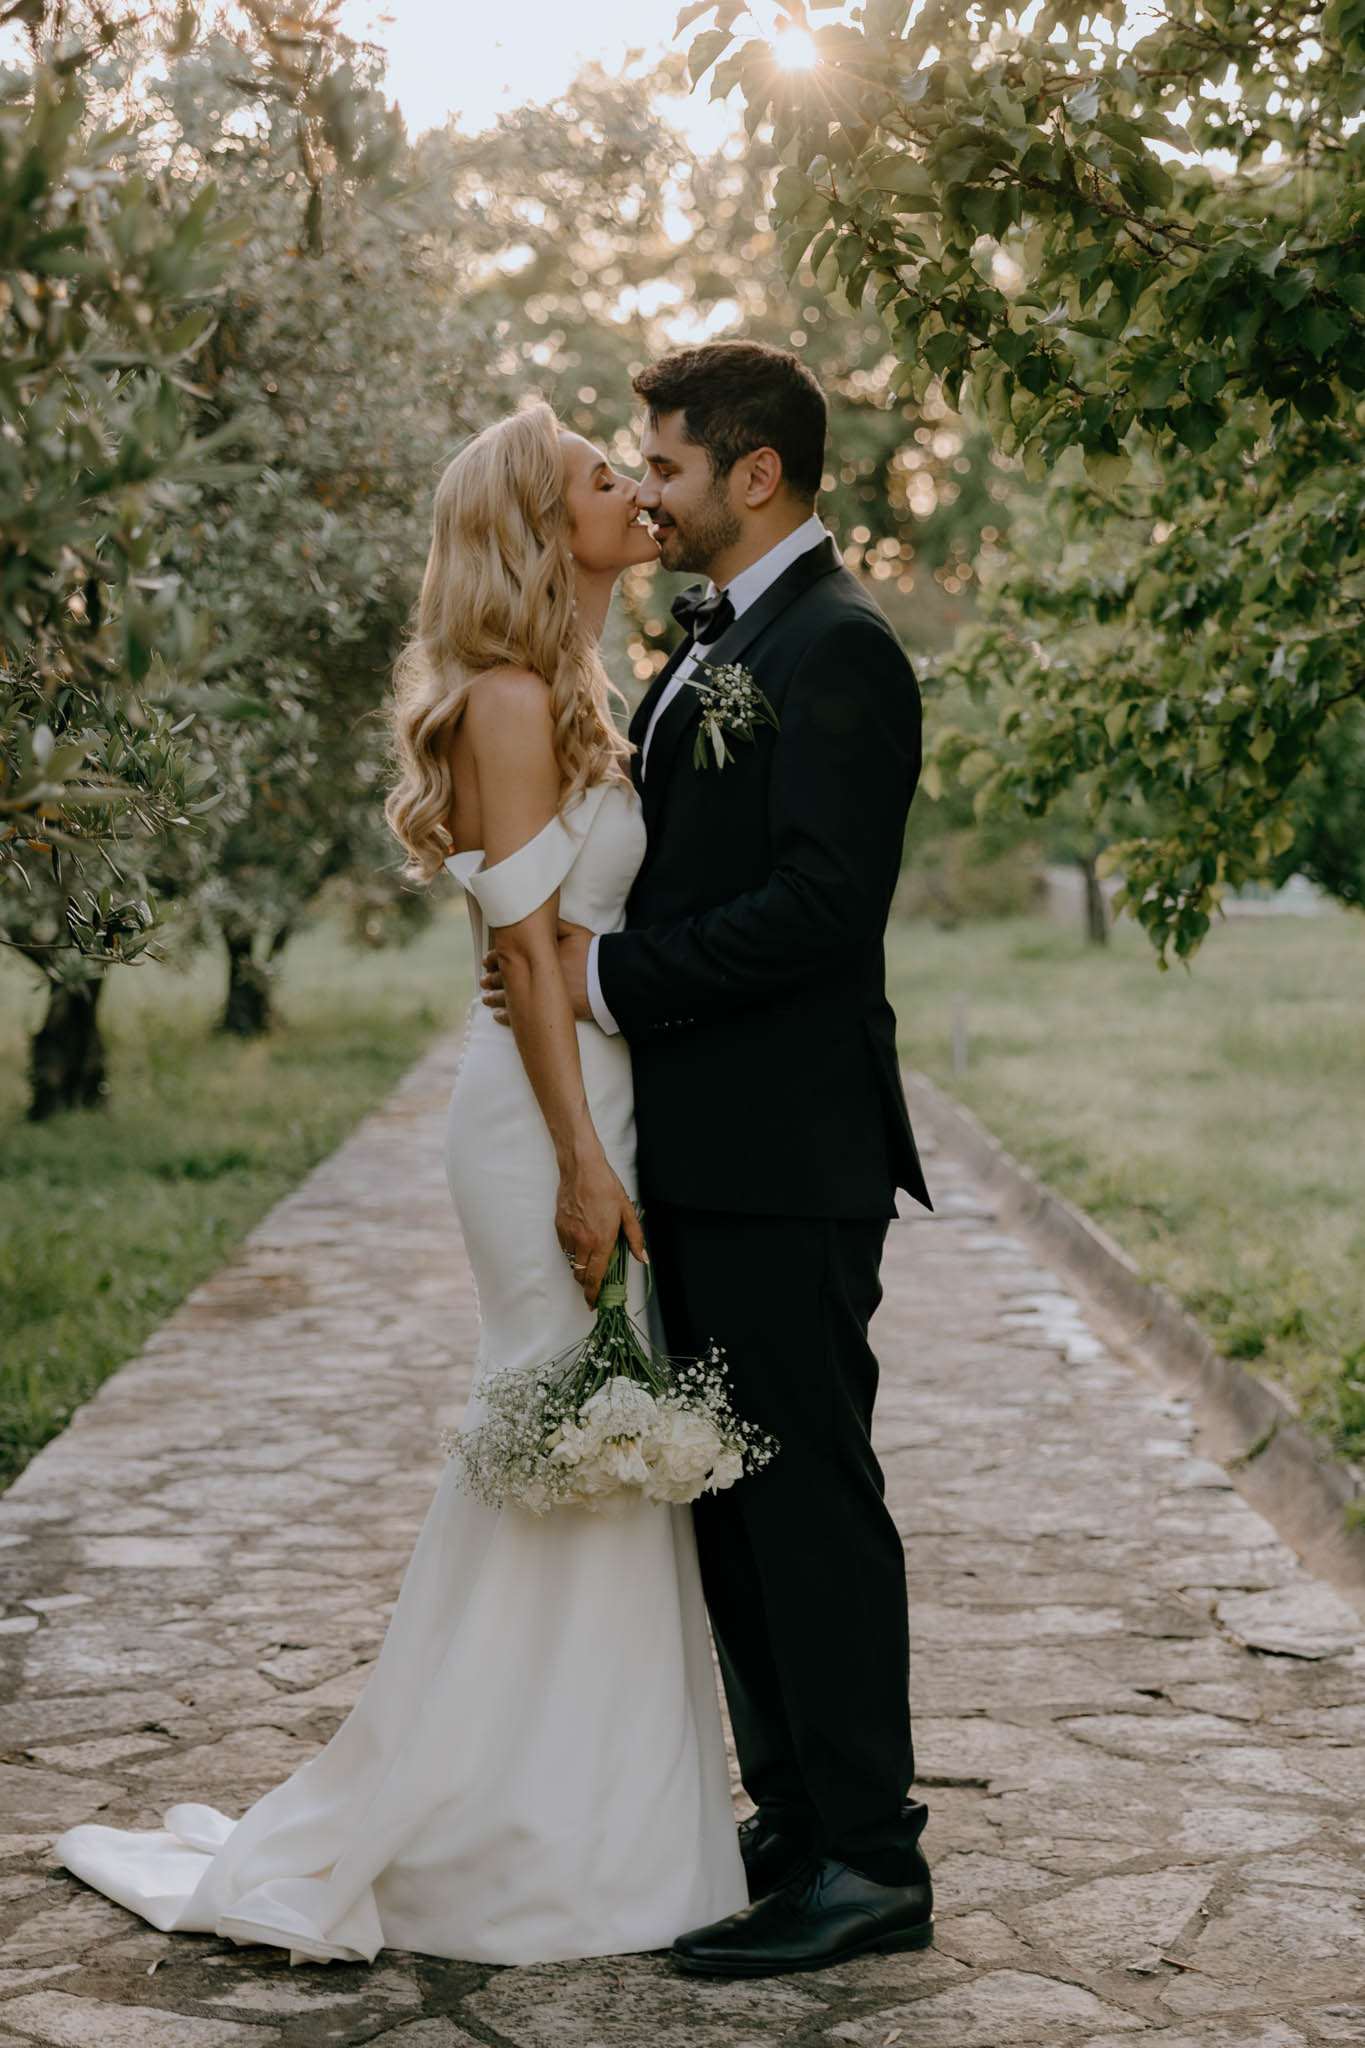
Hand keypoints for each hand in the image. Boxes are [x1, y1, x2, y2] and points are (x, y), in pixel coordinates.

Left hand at [480, 920, 593, 1026]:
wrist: (609, 979)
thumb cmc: (594, 955)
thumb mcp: (576, 933)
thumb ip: (556, 926)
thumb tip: (541, 919)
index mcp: (536, 956)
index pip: (508, 955)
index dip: (495, 958)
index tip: (486, 960)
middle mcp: (534, 975)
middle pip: (505, 977)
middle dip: (492, 979)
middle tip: (483, 980)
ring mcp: (538, 995)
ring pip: (508, 998)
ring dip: (495, 998)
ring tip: (486, 999)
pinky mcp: (546, 1011)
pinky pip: (519, 1016)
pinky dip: (507, 1016)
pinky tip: (498, 1016)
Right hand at [556, 1155, 648, 1305]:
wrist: (582, 1169)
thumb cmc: (606, 1187)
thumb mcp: (627, 1212)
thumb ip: (635, 1238)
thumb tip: (642, 1258)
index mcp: (601, 1240)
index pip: (595, 1277)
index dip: (593, 1295)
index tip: (594, 1304)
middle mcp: (583, 1241)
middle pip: (581, 1275)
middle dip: (588, 1284)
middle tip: (595, 1286)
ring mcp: (569, 1235)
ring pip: (572, 1263)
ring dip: (581, 1268)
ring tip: (591, 1262)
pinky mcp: (559, 1227)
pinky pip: (565, 1250)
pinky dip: (573, 1254)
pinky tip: (582, 1245)